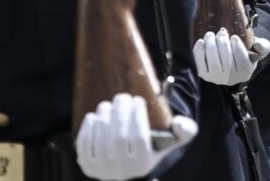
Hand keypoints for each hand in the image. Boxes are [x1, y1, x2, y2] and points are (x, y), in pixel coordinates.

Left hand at [75, 93, 196, 180]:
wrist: (127, 172)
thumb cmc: (150, 149)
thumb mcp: (170, 143)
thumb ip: (184, 131)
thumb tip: (179, 122)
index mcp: (142, 164)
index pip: (139, 139)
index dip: (137, 117)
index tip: (138, 101)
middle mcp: (122, 170)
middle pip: (118, 138)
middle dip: (120, 113)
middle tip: (123, 97)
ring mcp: (102, 169)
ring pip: (101, 139)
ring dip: (104, 117)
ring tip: (108, 104)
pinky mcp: (87, 166)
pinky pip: (84, 145)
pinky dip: (88, 129)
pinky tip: (94, 117)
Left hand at [193, 28, 269, 85]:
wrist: (229, 59)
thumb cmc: (245, 52)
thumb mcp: (257, 49)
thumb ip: (263, 46)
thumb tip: (258, 44)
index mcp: (245, 73)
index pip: (242, 62)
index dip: (237, 48)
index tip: (234, 37)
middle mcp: (230, 79)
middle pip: (227, 63)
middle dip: (223, 44)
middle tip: (222, 32)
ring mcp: (216, 78)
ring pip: (214, 63)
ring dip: (211, 46)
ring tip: (210, 34)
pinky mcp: (204, 74)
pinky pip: (200, 64)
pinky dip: (199, 52)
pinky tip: (201, 42)